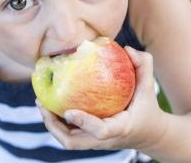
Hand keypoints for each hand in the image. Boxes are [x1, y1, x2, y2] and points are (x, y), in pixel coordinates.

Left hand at [36, 46, 166, 150]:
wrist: (150, 134)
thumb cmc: (148, 108)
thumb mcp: (149, 86)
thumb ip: (144, 65)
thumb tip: (126, 48)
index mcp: (120, 128)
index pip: (100, 131)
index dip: (83, 122)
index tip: (69, 111)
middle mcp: (104, 140)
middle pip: (74, 142)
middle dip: (54, 126)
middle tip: (42, 104)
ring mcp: (95, 142)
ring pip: (68, 140)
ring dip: (51, 124)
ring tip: (41, 102)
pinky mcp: (89, 140)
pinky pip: (69, 133)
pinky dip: (57, 121)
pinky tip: (49, 102)